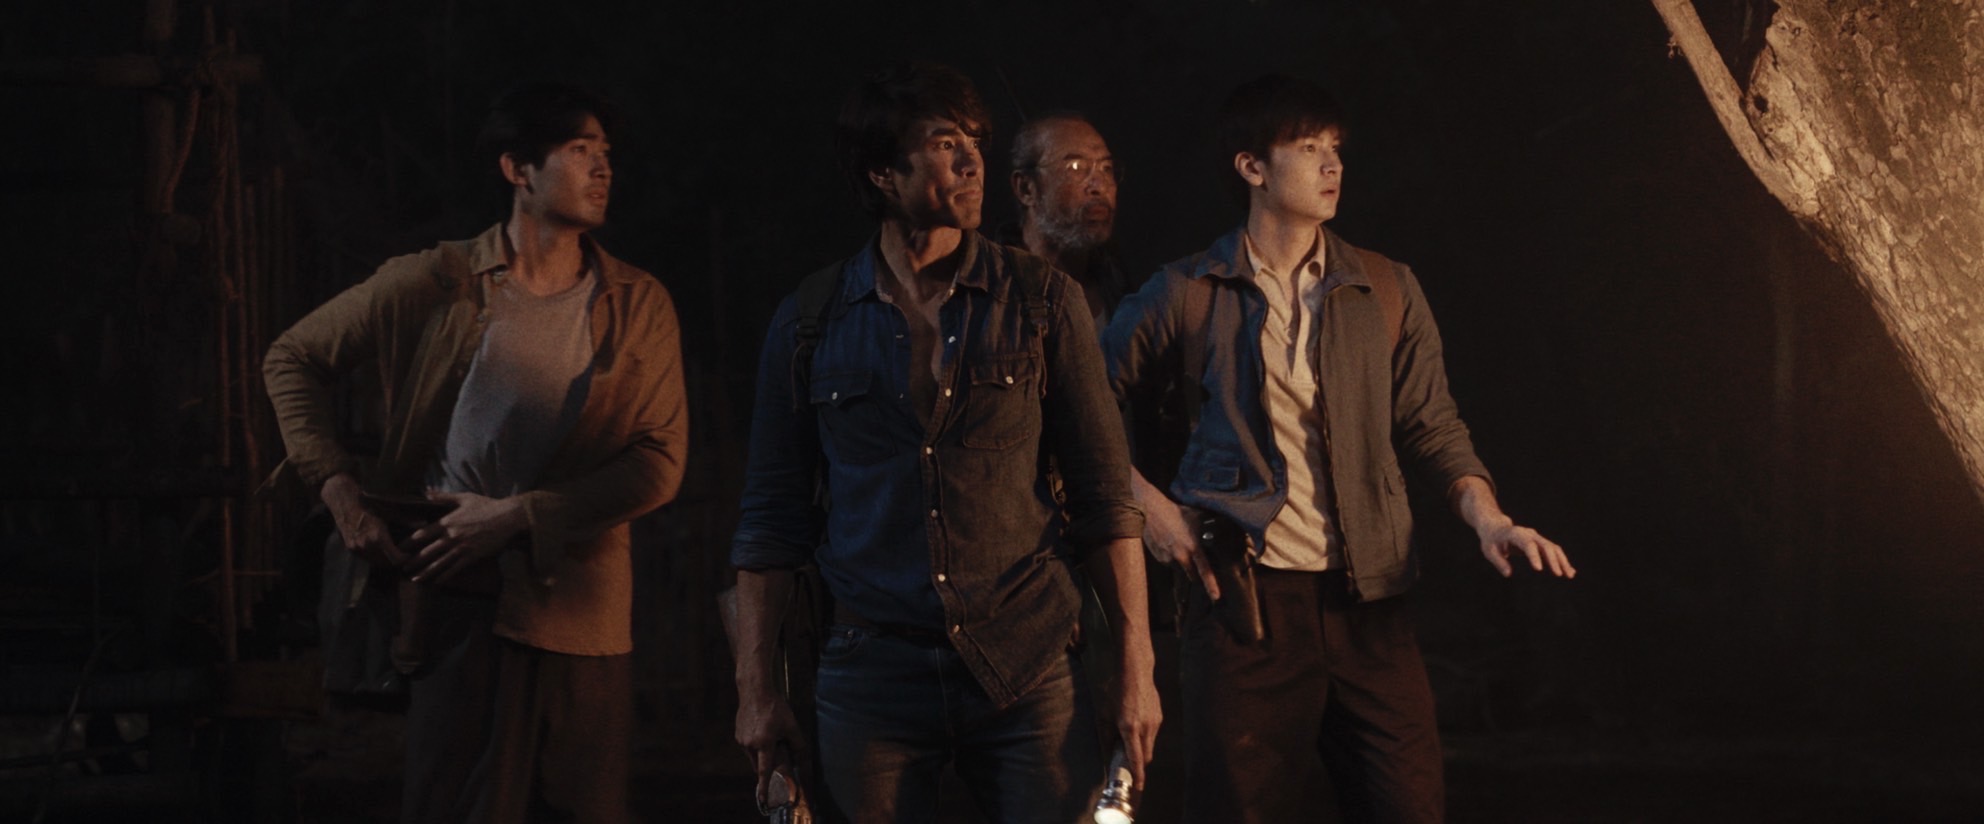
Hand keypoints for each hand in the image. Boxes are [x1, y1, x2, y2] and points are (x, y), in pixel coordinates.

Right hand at [320, 473, 404, 567]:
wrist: (343, 498)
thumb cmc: (368, 501)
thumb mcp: (389, 509)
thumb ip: (406, 519)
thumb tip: (424, 523)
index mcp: (377, 537)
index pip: (395, 559)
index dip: (405, 559)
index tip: (411, 553)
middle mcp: (366, 546)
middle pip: (386, 564)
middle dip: (397, 560)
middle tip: (405, 553)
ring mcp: (356, 548)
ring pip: (376, 562)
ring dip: (386, 560)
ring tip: (395, 551)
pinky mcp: (350, 547)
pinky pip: (366, 558)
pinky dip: (375, 556)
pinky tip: (382, 548)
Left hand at [404, 490, 526, 583]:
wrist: (508, 517)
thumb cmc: (487, 505)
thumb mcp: (464, 498)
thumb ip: (443, 497)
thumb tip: (426, 492)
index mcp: (447, 522)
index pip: (423, 533)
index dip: (410, 541)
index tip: (400, 547)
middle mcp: (451, 536)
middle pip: (427, 551)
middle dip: (413, 561)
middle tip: (402, 568)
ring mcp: (461, 548)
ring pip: (439, 563)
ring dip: (425, 572)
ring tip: (415, 579)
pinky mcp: (472, 556)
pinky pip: (455, 568)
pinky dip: (445, 576)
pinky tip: (437, 582)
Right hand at [734, 690, 808, 808]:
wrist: (754, 690)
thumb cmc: (775, 708)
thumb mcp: (791, 725)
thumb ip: (798, 744)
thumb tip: (802, 759)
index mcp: (764, 743)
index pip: (765, 770)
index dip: (764, 786)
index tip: (763, 799)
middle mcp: (750, 744)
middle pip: (759, 765)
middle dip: (767, 768)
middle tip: (776, 760)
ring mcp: (742, 740)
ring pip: (753, 757)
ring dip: (761, 756)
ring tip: (770, 739)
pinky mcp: (738, 734)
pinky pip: (748, 747)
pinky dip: (755, 746)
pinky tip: (762, 732)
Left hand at [1110, 669, 1162, 787]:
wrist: (1135, 671)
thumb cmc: (1116, 691)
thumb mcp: (1105, 714)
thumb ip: (1107, 736)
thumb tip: (1107, 754)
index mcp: (1130, 728)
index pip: (1136, 758)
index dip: (1138, 775)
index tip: (1138, 787)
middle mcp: (1145, 727)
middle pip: (1146, 756)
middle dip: (1139, 765)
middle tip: (1129, 767)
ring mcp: (1155, 722)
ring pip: (1150, 745)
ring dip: (1142, 750)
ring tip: (1129, 741)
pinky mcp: (1159, 716)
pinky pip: (1153, 734)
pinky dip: (1145, 737)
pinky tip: (1136, 726)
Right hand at [1133, 472, 1219, 599]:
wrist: (1151, 509)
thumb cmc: (1176, 511)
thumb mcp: (1197, 517)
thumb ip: (1211, 524)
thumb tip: (1226, 523)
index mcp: (1193, 547)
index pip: (1205, 570)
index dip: (1212, 585)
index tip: (1216, 597)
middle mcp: (1181, 556)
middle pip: (1193, 576)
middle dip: (1197, 575)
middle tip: (1199, 566)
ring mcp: (1168, 559)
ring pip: (1180, 569)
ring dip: (1182, 563)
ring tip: (1179, 544)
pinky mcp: (1158, 558)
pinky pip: (1168, 563)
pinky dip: (1171, 557)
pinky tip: (1169, 543)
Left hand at [1477, 516, 1575, 578]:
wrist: (1496, 528)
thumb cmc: (1491, 540)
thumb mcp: (1488, 550)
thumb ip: (1498, 561)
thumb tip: (1508, 574)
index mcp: (1516, 534)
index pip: (1527, 544)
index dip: (1534, 556)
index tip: (1539, 569)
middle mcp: (1530, 534)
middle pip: (1545, 545)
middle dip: (1553, 560)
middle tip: (1558, 575)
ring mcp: (1537, 537)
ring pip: (1553, 548)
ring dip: (1562, 561)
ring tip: (1569, 575)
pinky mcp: (1541, 543)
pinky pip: (1555, 551)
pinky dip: (1562, 561)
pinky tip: (1570, 571)